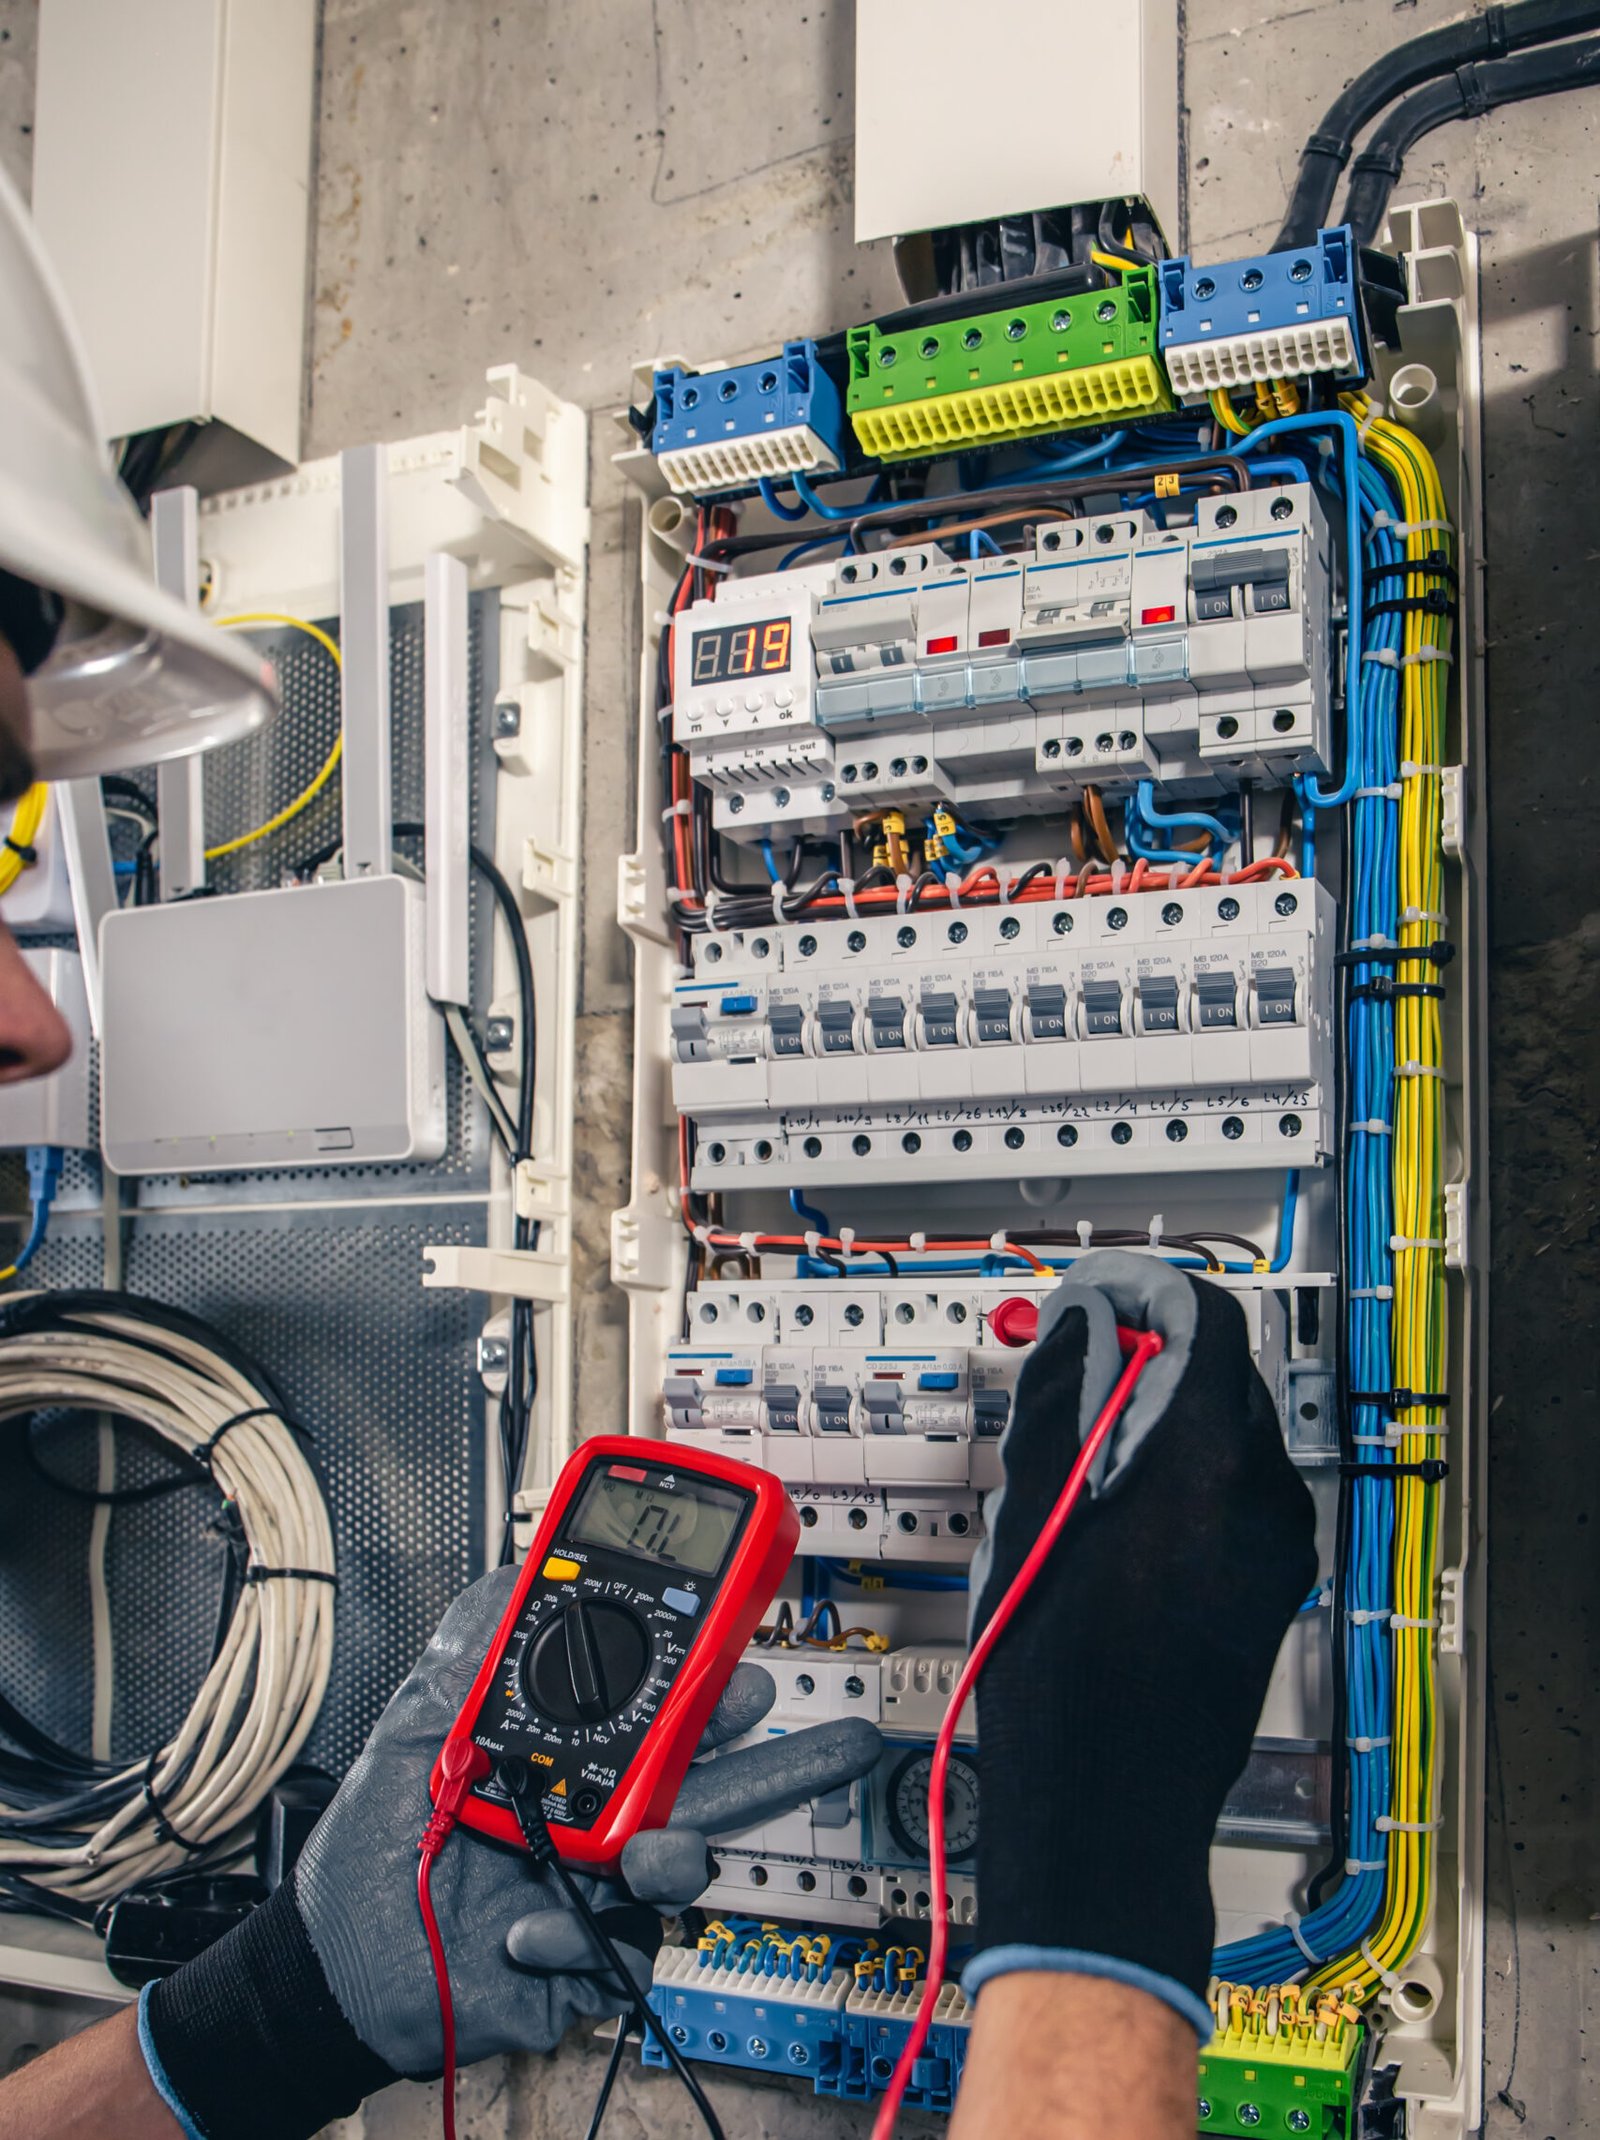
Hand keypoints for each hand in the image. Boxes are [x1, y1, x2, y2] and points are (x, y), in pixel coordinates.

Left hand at [142, 1567, 881, 2139]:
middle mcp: (603, 1810)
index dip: (711, 1677)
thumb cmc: (378, 1841)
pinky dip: (573, 1933)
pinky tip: (523, 1923)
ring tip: (650, 1855)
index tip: (745, 1648)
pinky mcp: (585, 1954)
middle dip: (779, 1760)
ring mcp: (600, 1884)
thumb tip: (513, 1573)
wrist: (334, 1959)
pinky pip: (618, 1948)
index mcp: (577, 1745)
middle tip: (837, 1741)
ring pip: (684, 1864)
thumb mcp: (416, 1725)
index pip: (662, 1703)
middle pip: (709, 1780)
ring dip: (678, 1856)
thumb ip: (468, 1650)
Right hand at [963, 1252, 1317, 2035]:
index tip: (1090, 1300)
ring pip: (1224, 1434)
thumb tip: (1079, 1324)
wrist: (1106, 1800)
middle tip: (1071, 1370)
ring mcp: (1276, 1548)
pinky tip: (1110, 1519)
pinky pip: (1231, 1494)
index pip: (1202, 1317)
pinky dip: (1178, 1476)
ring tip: (1076, 1460)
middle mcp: (1263, 1497)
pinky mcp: (1270, 1588)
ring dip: (1158, 1419)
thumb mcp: (1031, 1511)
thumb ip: (1063, 1396)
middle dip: (1145, 1355)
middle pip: (1218, 1371)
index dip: (1140, 1293)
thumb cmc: (1061, 1674)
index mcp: (1209, 1462)